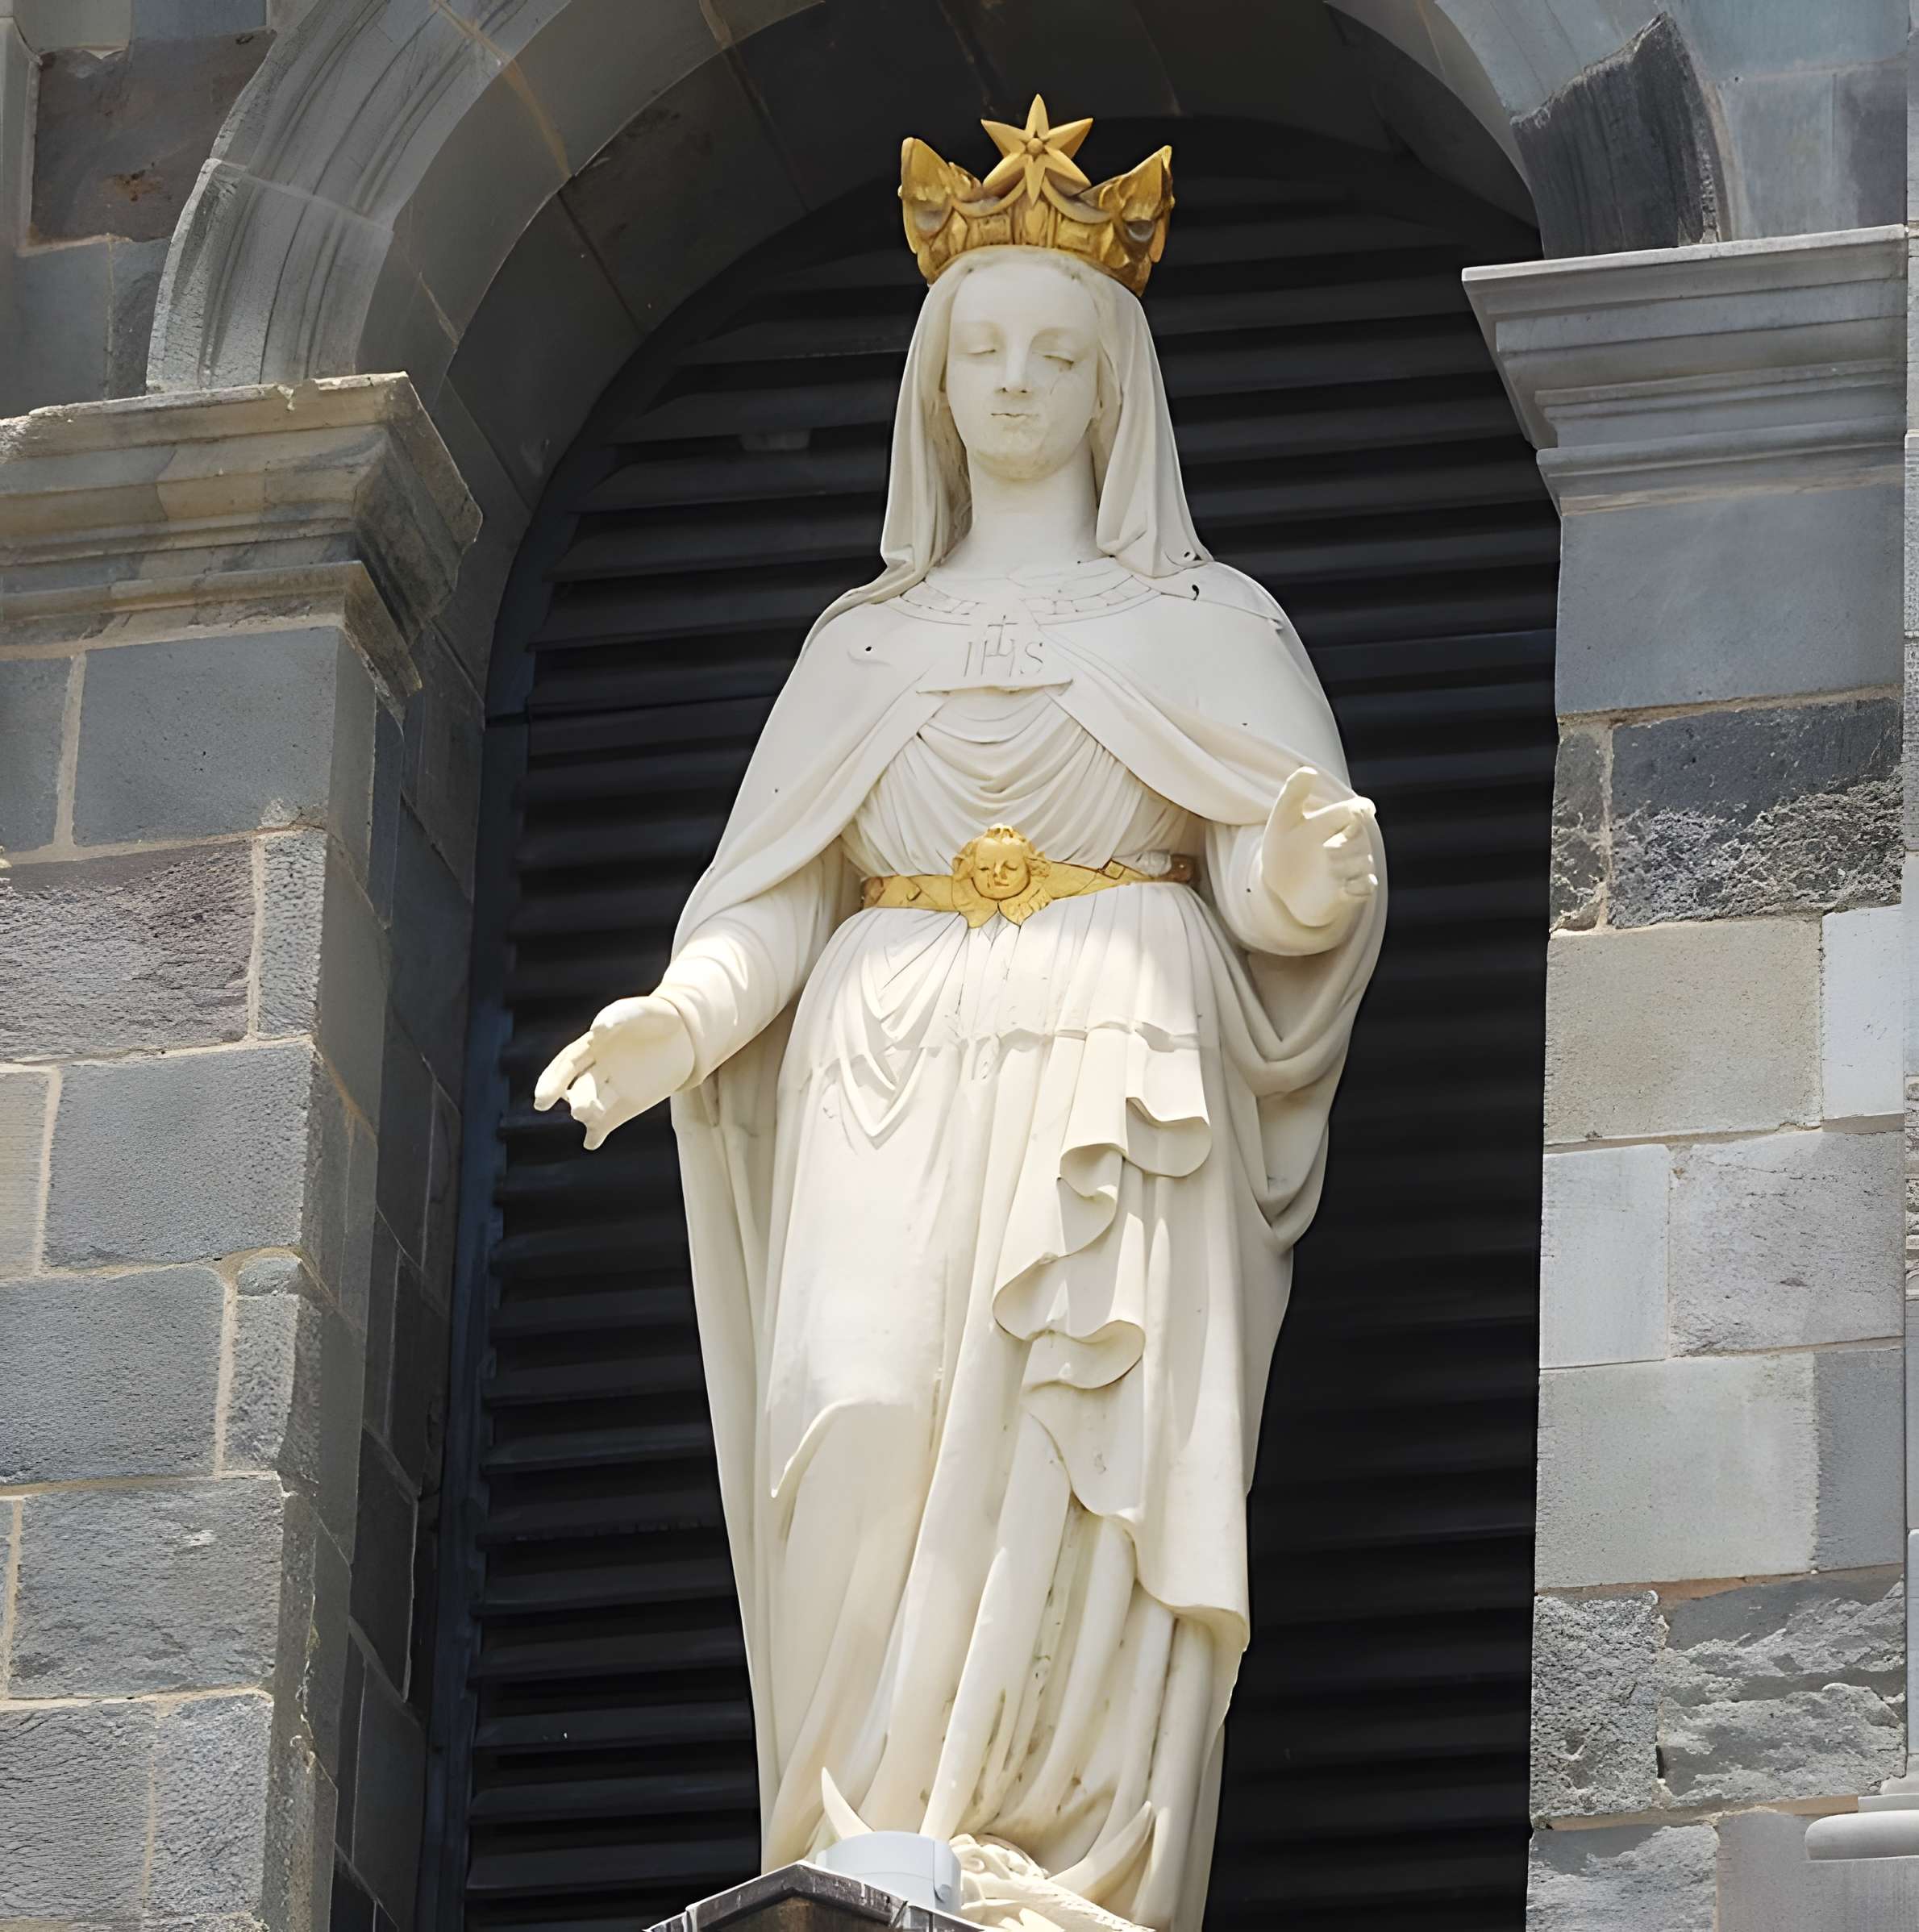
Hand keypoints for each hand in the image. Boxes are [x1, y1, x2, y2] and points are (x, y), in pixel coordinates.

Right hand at [532, 994, 695, 1149]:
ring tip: (590, 1117)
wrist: (682, 1036)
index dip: (553, 1079)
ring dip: (589, 1115)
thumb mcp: (641, 1011)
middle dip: (578, 1099)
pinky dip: (597, 1134)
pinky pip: (606, 1123)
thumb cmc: (654, 1018)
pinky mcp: (626, 1106)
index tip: (543, 1096)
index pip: (568, 1063)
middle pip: (580, 1087)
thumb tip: (599, 1028)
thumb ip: (621, 1016)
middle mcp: (594, 1070)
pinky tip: (591, 1143)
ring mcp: (609, 1089)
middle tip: (579, 1110)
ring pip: (592, 1106)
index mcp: (591, 1045)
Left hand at [1260, 765, 1378, 928]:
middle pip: (1360, 837)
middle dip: (1346, 842)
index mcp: (1339, 821)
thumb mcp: (1284, 818)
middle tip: (1325, 849)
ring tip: (1325, 865)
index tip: (1356, 813)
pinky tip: (1345, 887)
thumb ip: (1293, 792)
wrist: (1278, 885)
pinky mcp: (1351, 892)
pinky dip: (1359, 886)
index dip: (1360, 810)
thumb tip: (1309, 770)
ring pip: (1362, 862)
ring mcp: (1353, 868)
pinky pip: (1367, 887)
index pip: (1359, 810)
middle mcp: (1351, 843)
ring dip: (1344, 864)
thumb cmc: (1285, 846)